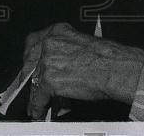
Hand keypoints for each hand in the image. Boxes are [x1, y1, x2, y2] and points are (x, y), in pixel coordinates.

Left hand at [21, 22, 143, 119]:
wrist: (115, 68)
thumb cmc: (108, 57)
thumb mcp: (81, 44)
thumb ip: (65, 51)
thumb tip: (60, 67)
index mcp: (58, 32)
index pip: (34, 42)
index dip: (30, 56)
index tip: (28, 64)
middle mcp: (50, 44)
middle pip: (29, 62)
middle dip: (27, 75)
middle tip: (28, 84)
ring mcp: (48, 62)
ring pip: (34, 81)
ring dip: (35, 93)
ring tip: (35, 103)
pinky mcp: (50, 81)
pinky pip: (38, 97)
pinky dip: (38, 106)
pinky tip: (38, 112)